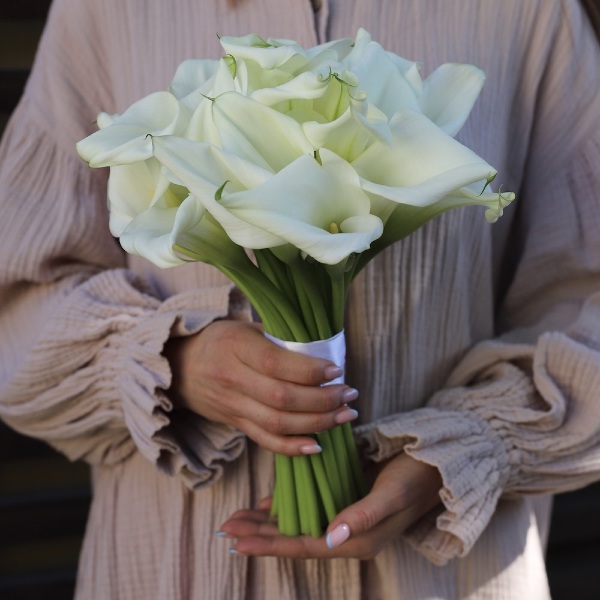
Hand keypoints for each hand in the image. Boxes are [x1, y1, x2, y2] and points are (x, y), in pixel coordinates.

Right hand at [164, 320, 358, 455]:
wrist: (180, 367)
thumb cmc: (221, 341)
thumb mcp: (245, 328)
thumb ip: (279, 339)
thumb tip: (324, 350)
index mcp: (236, 347)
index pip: (276, 363)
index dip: (309, 370)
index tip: (337, 370)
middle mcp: (232, 379)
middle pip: (282, 398)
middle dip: (323, 400)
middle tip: (350, 394)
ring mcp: (232, 405)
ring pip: (278, 423)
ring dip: (317, 423)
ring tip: (345, 415)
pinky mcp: (235, 424)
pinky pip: (265, 441)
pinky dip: (293, 448)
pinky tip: (318, 445)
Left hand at [218, 453, 442, 559]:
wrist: (434, 463)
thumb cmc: (414, 480)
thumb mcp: (390, 498)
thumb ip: (361, 517)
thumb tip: (328, 538)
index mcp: (355, 541)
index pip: (304, 545)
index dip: (270, 544)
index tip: (238, 542)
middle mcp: (344, 532)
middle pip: (294, 535)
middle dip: (259, 533)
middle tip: (226, 528)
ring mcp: (342, 514)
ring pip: (297, 520)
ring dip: (267, 519)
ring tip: (237, 517)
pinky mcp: (342, 495)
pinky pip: (309, 503)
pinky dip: (287, 502)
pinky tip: (267, 501)